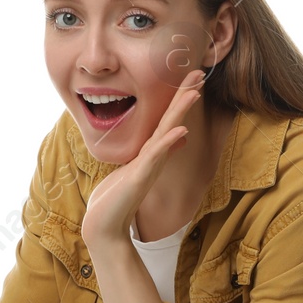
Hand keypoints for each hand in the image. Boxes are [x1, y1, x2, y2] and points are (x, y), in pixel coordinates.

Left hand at [81, 69, 205, 250]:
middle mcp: (152, 158)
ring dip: (180, 112)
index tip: (189, 79)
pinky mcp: (140, 178)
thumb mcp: (130, 174)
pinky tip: (181, 130)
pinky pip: (156, 156)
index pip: (165, 122)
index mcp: (147, 155)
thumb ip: (146, 161)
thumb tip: (159, 151)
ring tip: (194, 91)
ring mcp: (147, 168)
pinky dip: (168, 142)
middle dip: (184, 97)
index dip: (177, 100)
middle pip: (171, 121)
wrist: (103, 229)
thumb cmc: (112, 202)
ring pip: (167, 134)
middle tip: (199, 73)